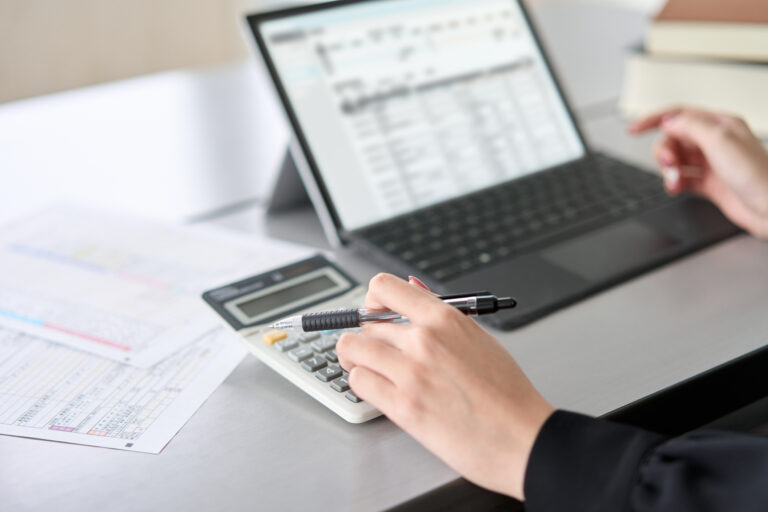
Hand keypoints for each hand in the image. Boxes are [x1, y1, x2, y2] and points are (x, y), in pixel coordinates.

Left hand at [336, 274, 553, 499]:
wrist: (522, 439)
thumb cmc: (507, 394)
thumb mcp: (479, 339)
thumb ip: (440, 314)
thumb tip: (413, 288)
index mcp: (445, 318)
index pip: (384, 287)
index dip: (371, 299)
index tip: (372, 312)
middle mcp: (424, 339)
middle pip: (366, 324)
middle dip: (367, 338)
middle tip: (377, 353)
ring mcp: (411, 372)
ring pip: (352, 349)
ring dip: (356, 359)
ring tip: (370, 370)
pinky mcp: (402, 406)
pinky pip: (358, 383)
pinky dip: (362, 385)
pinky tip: (379, 391)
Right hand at [629, 107, 767, 238]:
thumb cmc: (757, 175)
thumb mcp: (720, 140)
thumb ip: (690, 126)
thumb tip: (667, 121)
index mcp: (720, 124)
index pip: (679, 115)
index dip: (653, 120)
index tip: (633, 129)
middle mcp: (714, 142)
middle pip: (673, 139)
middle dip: (664, 152)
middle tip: (668, 163)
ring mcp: (711, 163)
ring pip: (675, 160)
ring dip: (668, 170)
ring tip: (674, 180)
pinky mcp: (709, 183)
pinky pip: (681, 179)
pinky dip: (673, 183)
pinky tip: (676, 188)